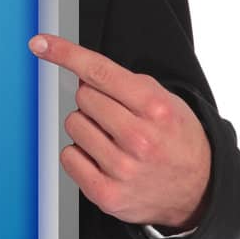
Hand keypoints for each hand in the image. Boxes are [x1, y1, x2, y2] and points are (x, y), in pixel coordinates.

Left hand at [29, 33, 210, 230]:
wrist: (199, 190)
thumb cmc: (176, 140)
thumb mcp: (165, 101)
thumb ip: (125, 83)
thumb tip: (79, 72)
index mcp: (156, 109)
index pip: (99, 72)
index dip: (65, 54)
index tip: (40, 44)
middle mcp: (140, 139)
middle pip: (83, 97)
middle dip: (94, 101)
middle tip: (116, 117)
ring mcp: (122, 169)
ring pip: (72, 124)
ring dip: (87, 127)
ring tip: (112, 140)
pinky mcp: (106, 193)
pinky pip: (68, 156)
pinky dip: (80, 154)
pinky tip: (102, 159)